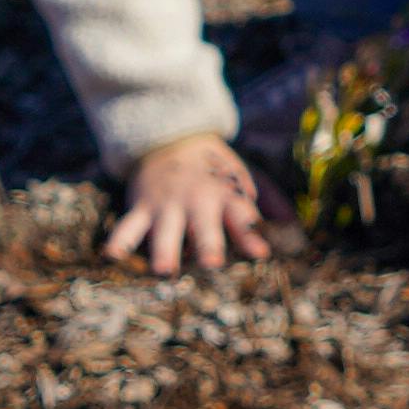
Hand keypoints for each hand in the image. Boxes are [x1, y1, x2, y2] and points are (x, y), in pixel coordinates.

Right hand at [104, 133, 269, 272]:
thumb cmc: (215, 169)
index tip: (260, 252)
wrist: (172, 136)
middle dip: (208, 243)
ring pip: (165, 231)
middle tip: (211, 263)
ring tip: (163, 272)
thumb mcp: (245, 178)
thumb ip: (272, 202)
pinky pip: (129, 225)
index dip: (250, 234)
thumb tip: (298, 230)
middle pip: (204, 226)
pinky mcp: (142, 207)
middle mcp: (198, 202)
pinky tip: (111, 256)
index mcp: (226, 197)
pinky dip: (119, 239)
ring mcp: (167, 205)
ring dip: (164, 250)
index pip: (242, 217)